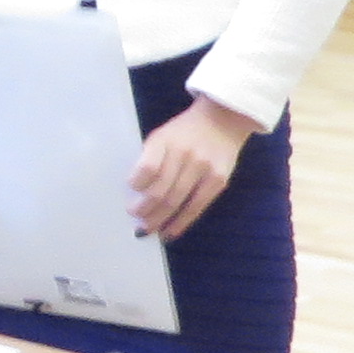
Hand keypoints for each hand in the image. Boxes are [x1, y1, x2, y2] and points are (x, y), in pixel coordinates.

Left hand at [129, 94, 256, 241]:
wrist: (223, 120)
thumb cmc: (183, 132)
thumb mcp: (161, 136)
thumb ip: (149, 159)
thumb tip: (136, 194)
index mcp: (163, 140)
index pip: (147, 168)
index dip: (136, 184)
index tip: (131, 192)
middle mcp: (183, 153)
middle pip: (160, 190)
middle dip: (144, 210)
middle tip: (136, 219)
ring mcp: (203, 167)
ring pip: (176, 201)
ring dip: (159, 220)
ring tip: (148, 230)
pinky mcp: (218, 180)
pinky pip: (196, 207)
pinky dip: (181, 223)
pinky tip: (170, 232)